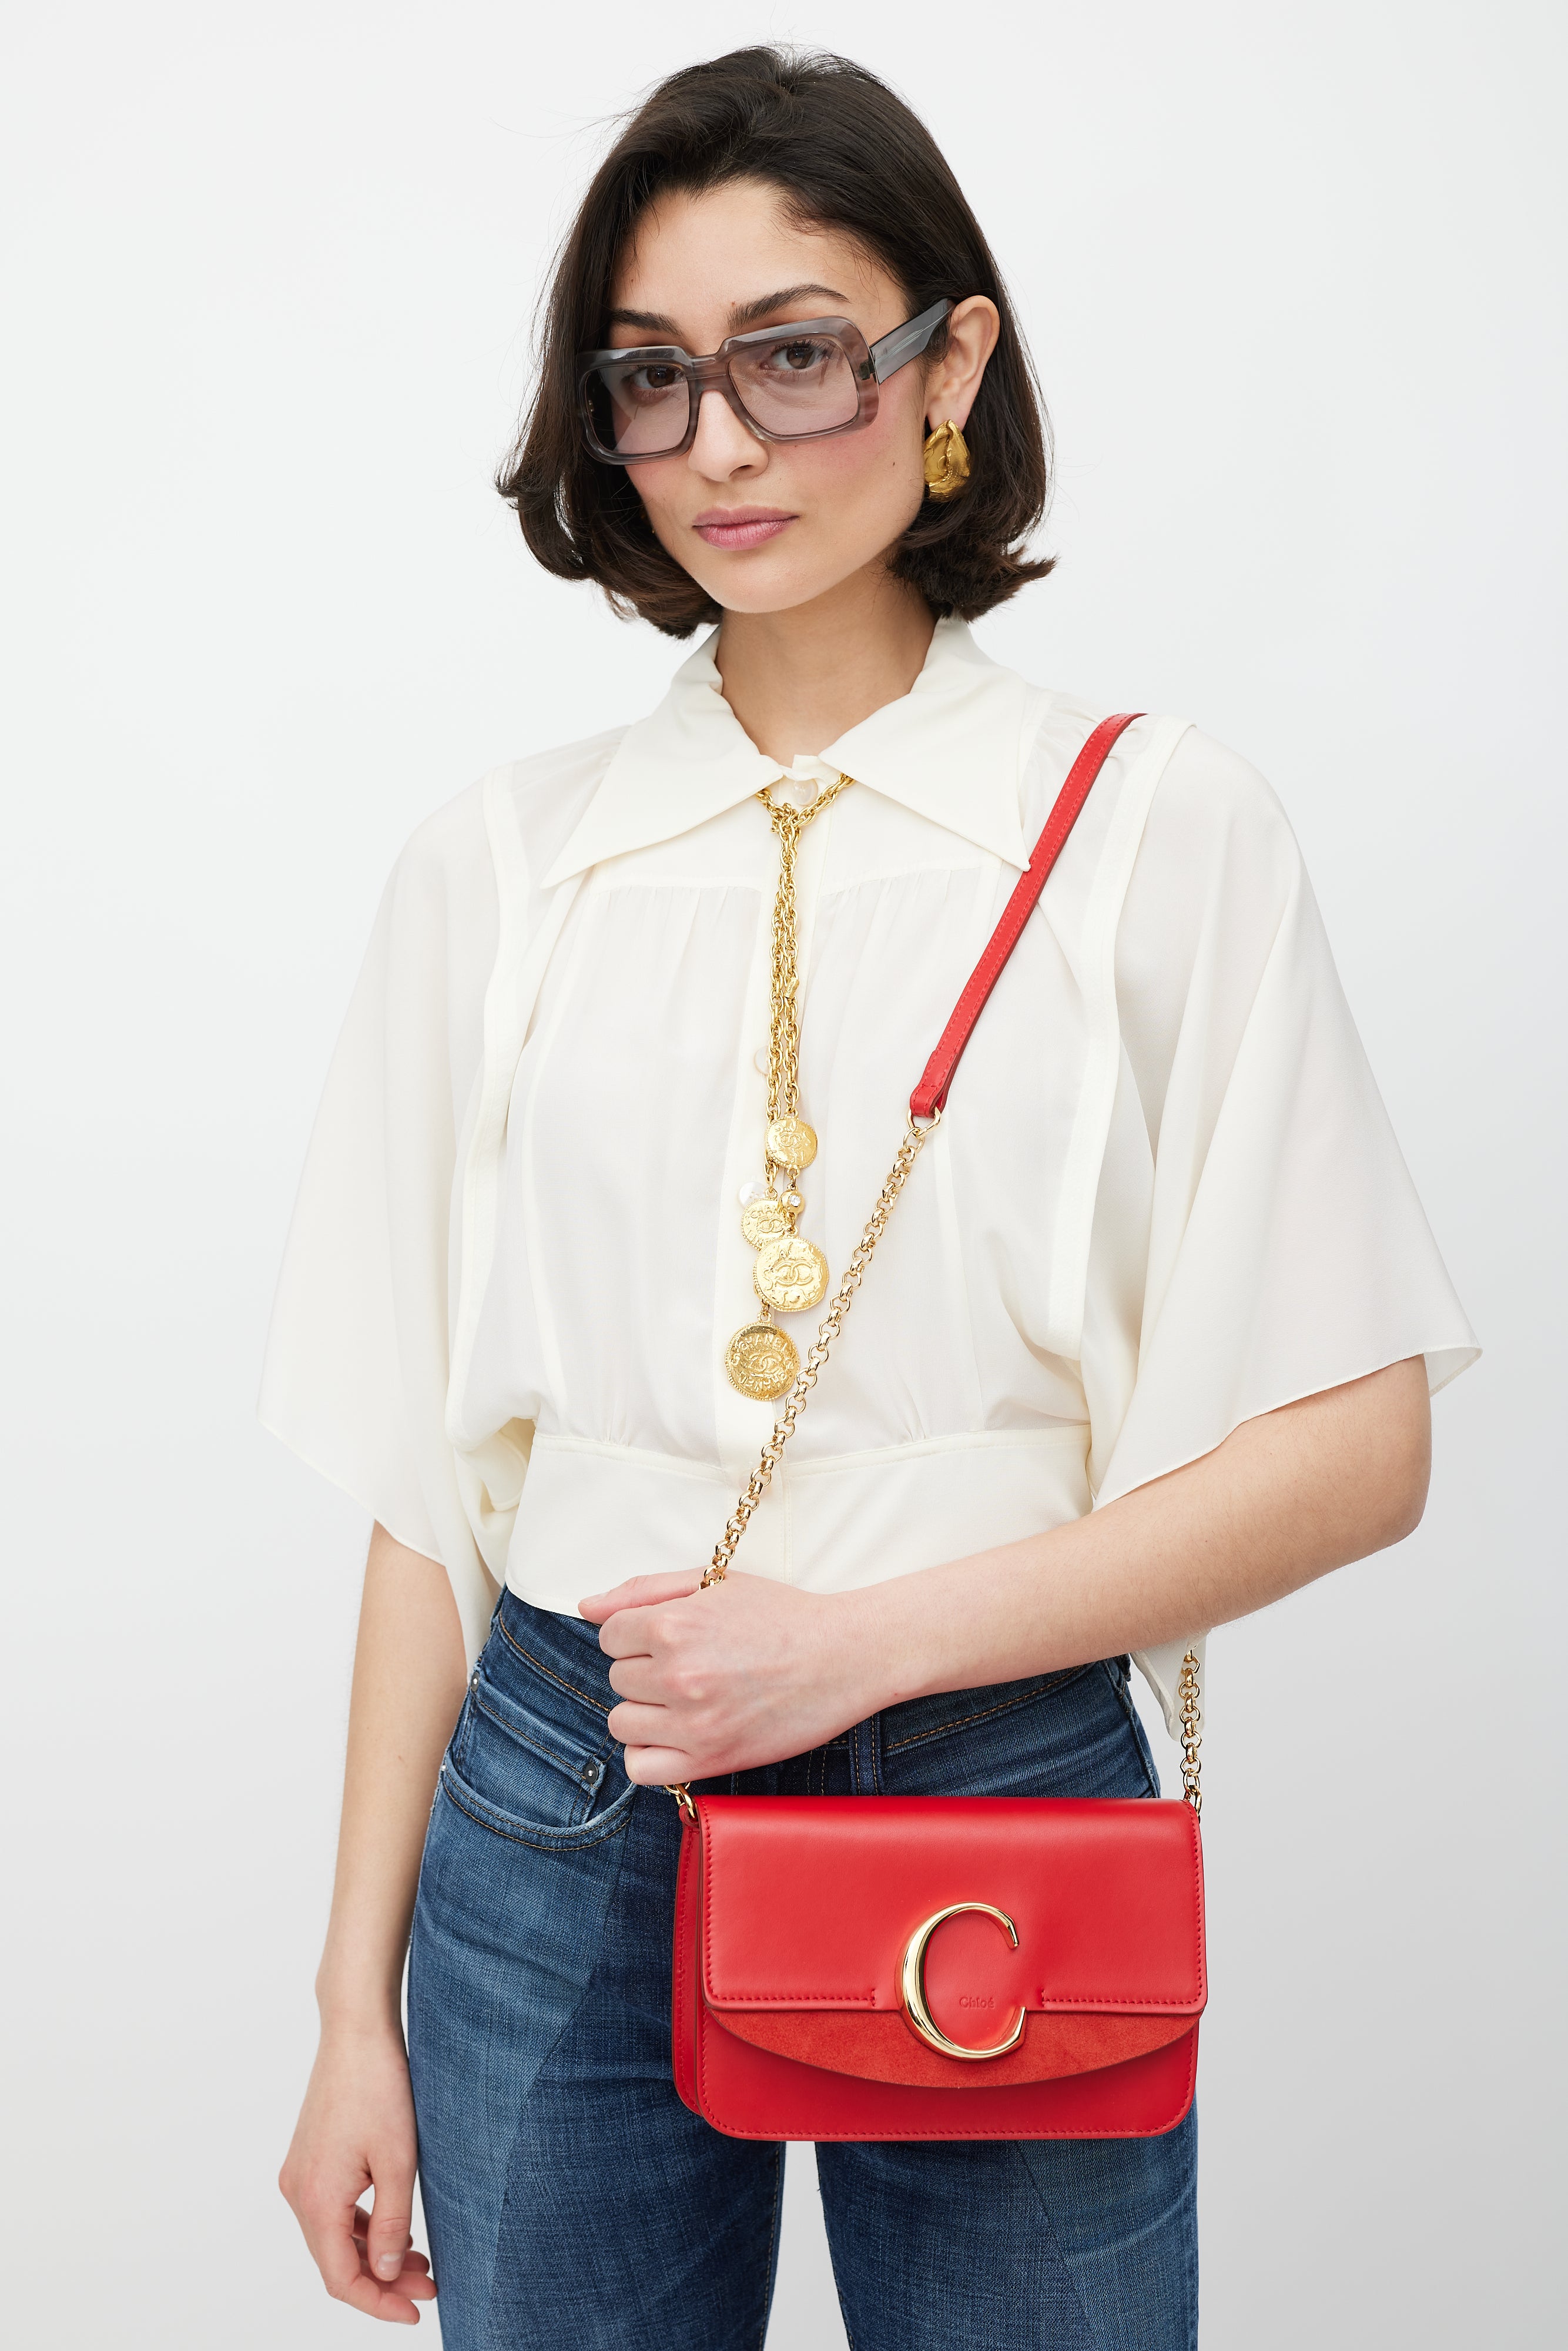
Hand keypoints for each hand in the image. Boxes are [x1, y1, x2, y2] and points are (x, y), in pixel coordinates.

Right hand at [279, 2019, 436, 2323]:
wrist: (356, 2031)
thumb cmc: (380, 2087)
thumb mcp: (399, 2161)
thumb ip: (390, 2224)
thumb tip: (382, 2275)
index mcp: (316, 2199)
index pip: (341, 2278)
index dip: (378, 2303)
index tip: (416, 2312)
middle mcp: (298, 2192)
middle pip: (336, 2260)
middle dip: (382, 2280)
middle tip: (430, 2284)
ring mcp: (300, 2174)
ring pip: (335, 2236)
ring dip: (373, 2253)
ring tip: (420, 2258)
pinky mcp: (310, 2157)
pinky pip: (333, 2209)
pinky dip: (362, 2225)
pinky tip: (395, 2225)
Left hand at [578, 1571, 881, 1782]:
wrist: (843, 1657)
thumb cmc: (780, 1615)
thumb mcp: (714, 1581)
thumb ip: (643, 1590)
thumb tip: (585, 1607)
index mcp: (673, 1624)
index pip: (610, 1637)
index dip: (637, 1636)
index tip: (671, 1638)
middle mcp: (677, 1674)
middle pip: (617, 1678)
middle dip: (645, 1670)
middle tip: (691, 1665)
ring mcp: (692, 1721)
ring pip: (622, 1722)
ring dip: (645, 1711)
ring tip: (685, 1699)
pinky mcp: (710, 1759)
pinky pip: (641, 1768)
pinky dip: (651, 1753)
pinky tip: (678, 1734)